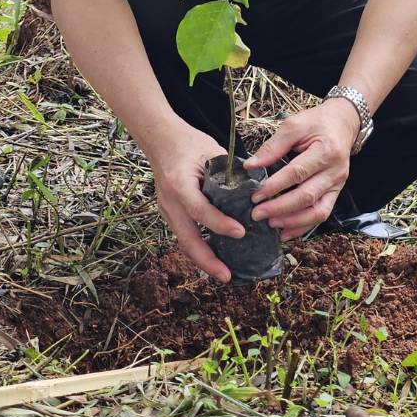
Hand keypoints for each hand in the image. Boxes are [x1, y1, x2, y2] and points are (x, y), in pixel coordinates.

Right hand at [147, 121, 246, 282]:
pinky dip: (198, 249)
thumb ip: (230, 173)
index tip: (240, 232)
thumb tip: (256, 191)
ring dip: (203, 260)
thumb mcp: (211, 151)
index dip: (220, 224)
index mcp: (180, 184)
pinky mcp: (169, 214)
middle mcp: (169, 202)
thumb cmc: (189, 143)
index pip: (200, 210)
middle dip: (207, 260)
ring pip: (184, 242)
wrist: (161, 140)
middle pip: (187, 238)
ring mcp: (166, 210)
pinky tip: (214, 258)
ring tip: (223, 274)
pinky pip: (184, 236)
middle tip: (227, 276)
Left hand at [245, 99, 356, 239]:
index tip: (255, 195)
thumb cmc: (317, 122)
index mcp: (325, 150)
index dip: (275, 186)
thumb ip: (273, 146)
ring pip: (318, 212)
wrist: (343, 122)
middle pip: (307, 196)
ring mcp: (337, 184)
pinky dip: (303, 226)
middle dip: (280, 208)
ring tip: (271, 224)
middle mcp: (335, 171)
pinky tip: (285, 232)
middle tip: (257, 214)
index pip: (297, 173)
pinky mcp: (336, 193)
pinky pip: (322, 214)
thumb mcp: (294, 125)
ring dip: (292, 222)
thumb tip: (250, 166)